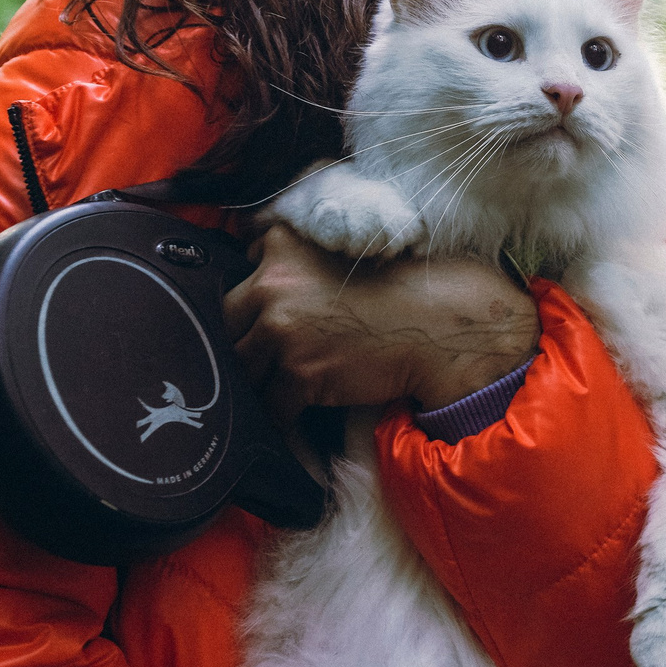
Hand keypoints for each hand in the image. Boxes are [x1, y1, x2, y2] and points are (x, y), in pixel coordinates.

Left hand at [225, 223, 540, 415]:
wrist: (435, 322)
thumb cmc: (396, 288)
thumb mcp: (337, 253)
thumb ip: (295, 260)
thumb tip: (259, 271)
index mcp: (281, 248)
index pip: (241, 279)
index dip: (252, 308)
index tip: (262, 324)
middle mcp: (272, 285)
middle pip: (230, 324)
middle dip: (248, 343)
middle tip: (269, 359)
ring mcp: (282, 331)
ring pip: (245, 366)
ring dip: (260, 379)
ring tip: (279, 389)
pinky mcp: (297, 372)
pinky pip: (271, 404)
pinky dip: (280, 415)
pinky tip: (292, 418)